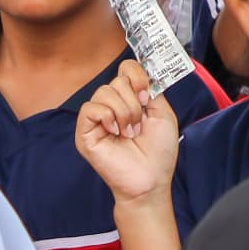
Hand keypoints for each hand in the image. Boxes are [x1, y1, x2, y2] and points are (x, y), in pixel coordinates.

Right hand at [73, 59, 179, 205]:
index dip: (137, 76)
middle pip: (117, 80)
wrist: (150, 180)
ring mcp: (97, 118)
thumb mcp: (163, 114)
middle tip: (138, 125)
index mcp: (130, 99)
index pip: (126, 69)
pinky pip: (90, 108)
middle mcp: (112, 105)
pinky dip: (106, 117)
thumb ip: (152, 90)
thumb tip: (141, 75)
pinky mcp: (85, 132)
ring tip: (129, 133)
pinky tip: (115, 132)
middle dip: (133, 102)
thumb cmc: (157, 153)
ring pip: (104, 93)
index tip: (147, 96)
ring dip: (123, 113)